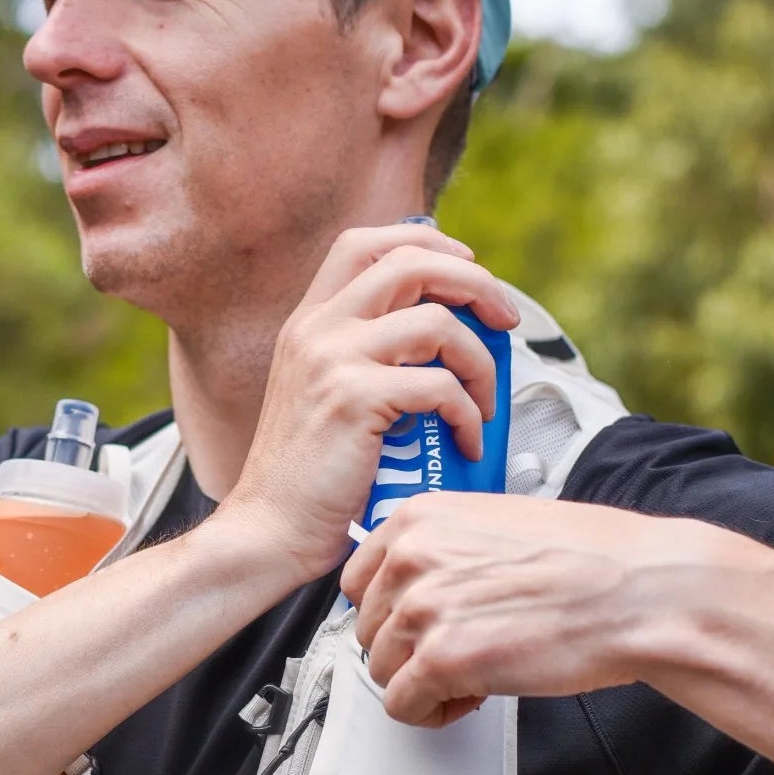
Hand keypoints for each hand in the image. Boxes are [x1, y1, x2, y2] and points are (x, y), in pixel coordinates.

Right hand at [215, 222, 519, 585]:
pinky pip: (440, 386)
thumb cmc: (306, 477)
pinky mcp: (354, 400)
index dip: (426, 244)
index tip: (466, 269)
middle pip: (409, 262)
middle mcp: (316, 330)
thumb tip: (438, 335)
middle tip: (505, 320)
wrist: (268, 531)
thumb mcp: (321, 394)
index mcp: (308, 322)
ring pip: (436, 323)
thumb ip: (362, 356)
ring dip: (481, 360)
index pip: (365, 244)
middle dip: (475, 283)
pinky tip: (468, 441)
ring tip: (486, 402)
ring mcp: (332, 360)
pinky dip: (469, 413)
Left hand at [342, 492, 723, 725]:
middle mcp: (410, 557)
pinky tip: (473, 696)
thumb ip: (442, 545)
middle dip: (410, 649)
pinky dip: (433, 712)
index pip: (358, 580)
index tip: (421, 624)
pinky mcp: (441, 659)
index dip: (392, 612)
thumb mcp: (494, 521)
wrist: (639, 591)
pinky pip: (402, 705)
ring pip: (381, 669)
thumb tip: (415, 579)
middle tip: (459, 652)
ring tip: (473, 673)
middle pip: (369, 628)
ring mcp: (421, 607)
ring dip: (423, 682)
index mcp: (417, 518)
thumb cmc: (589, 558)